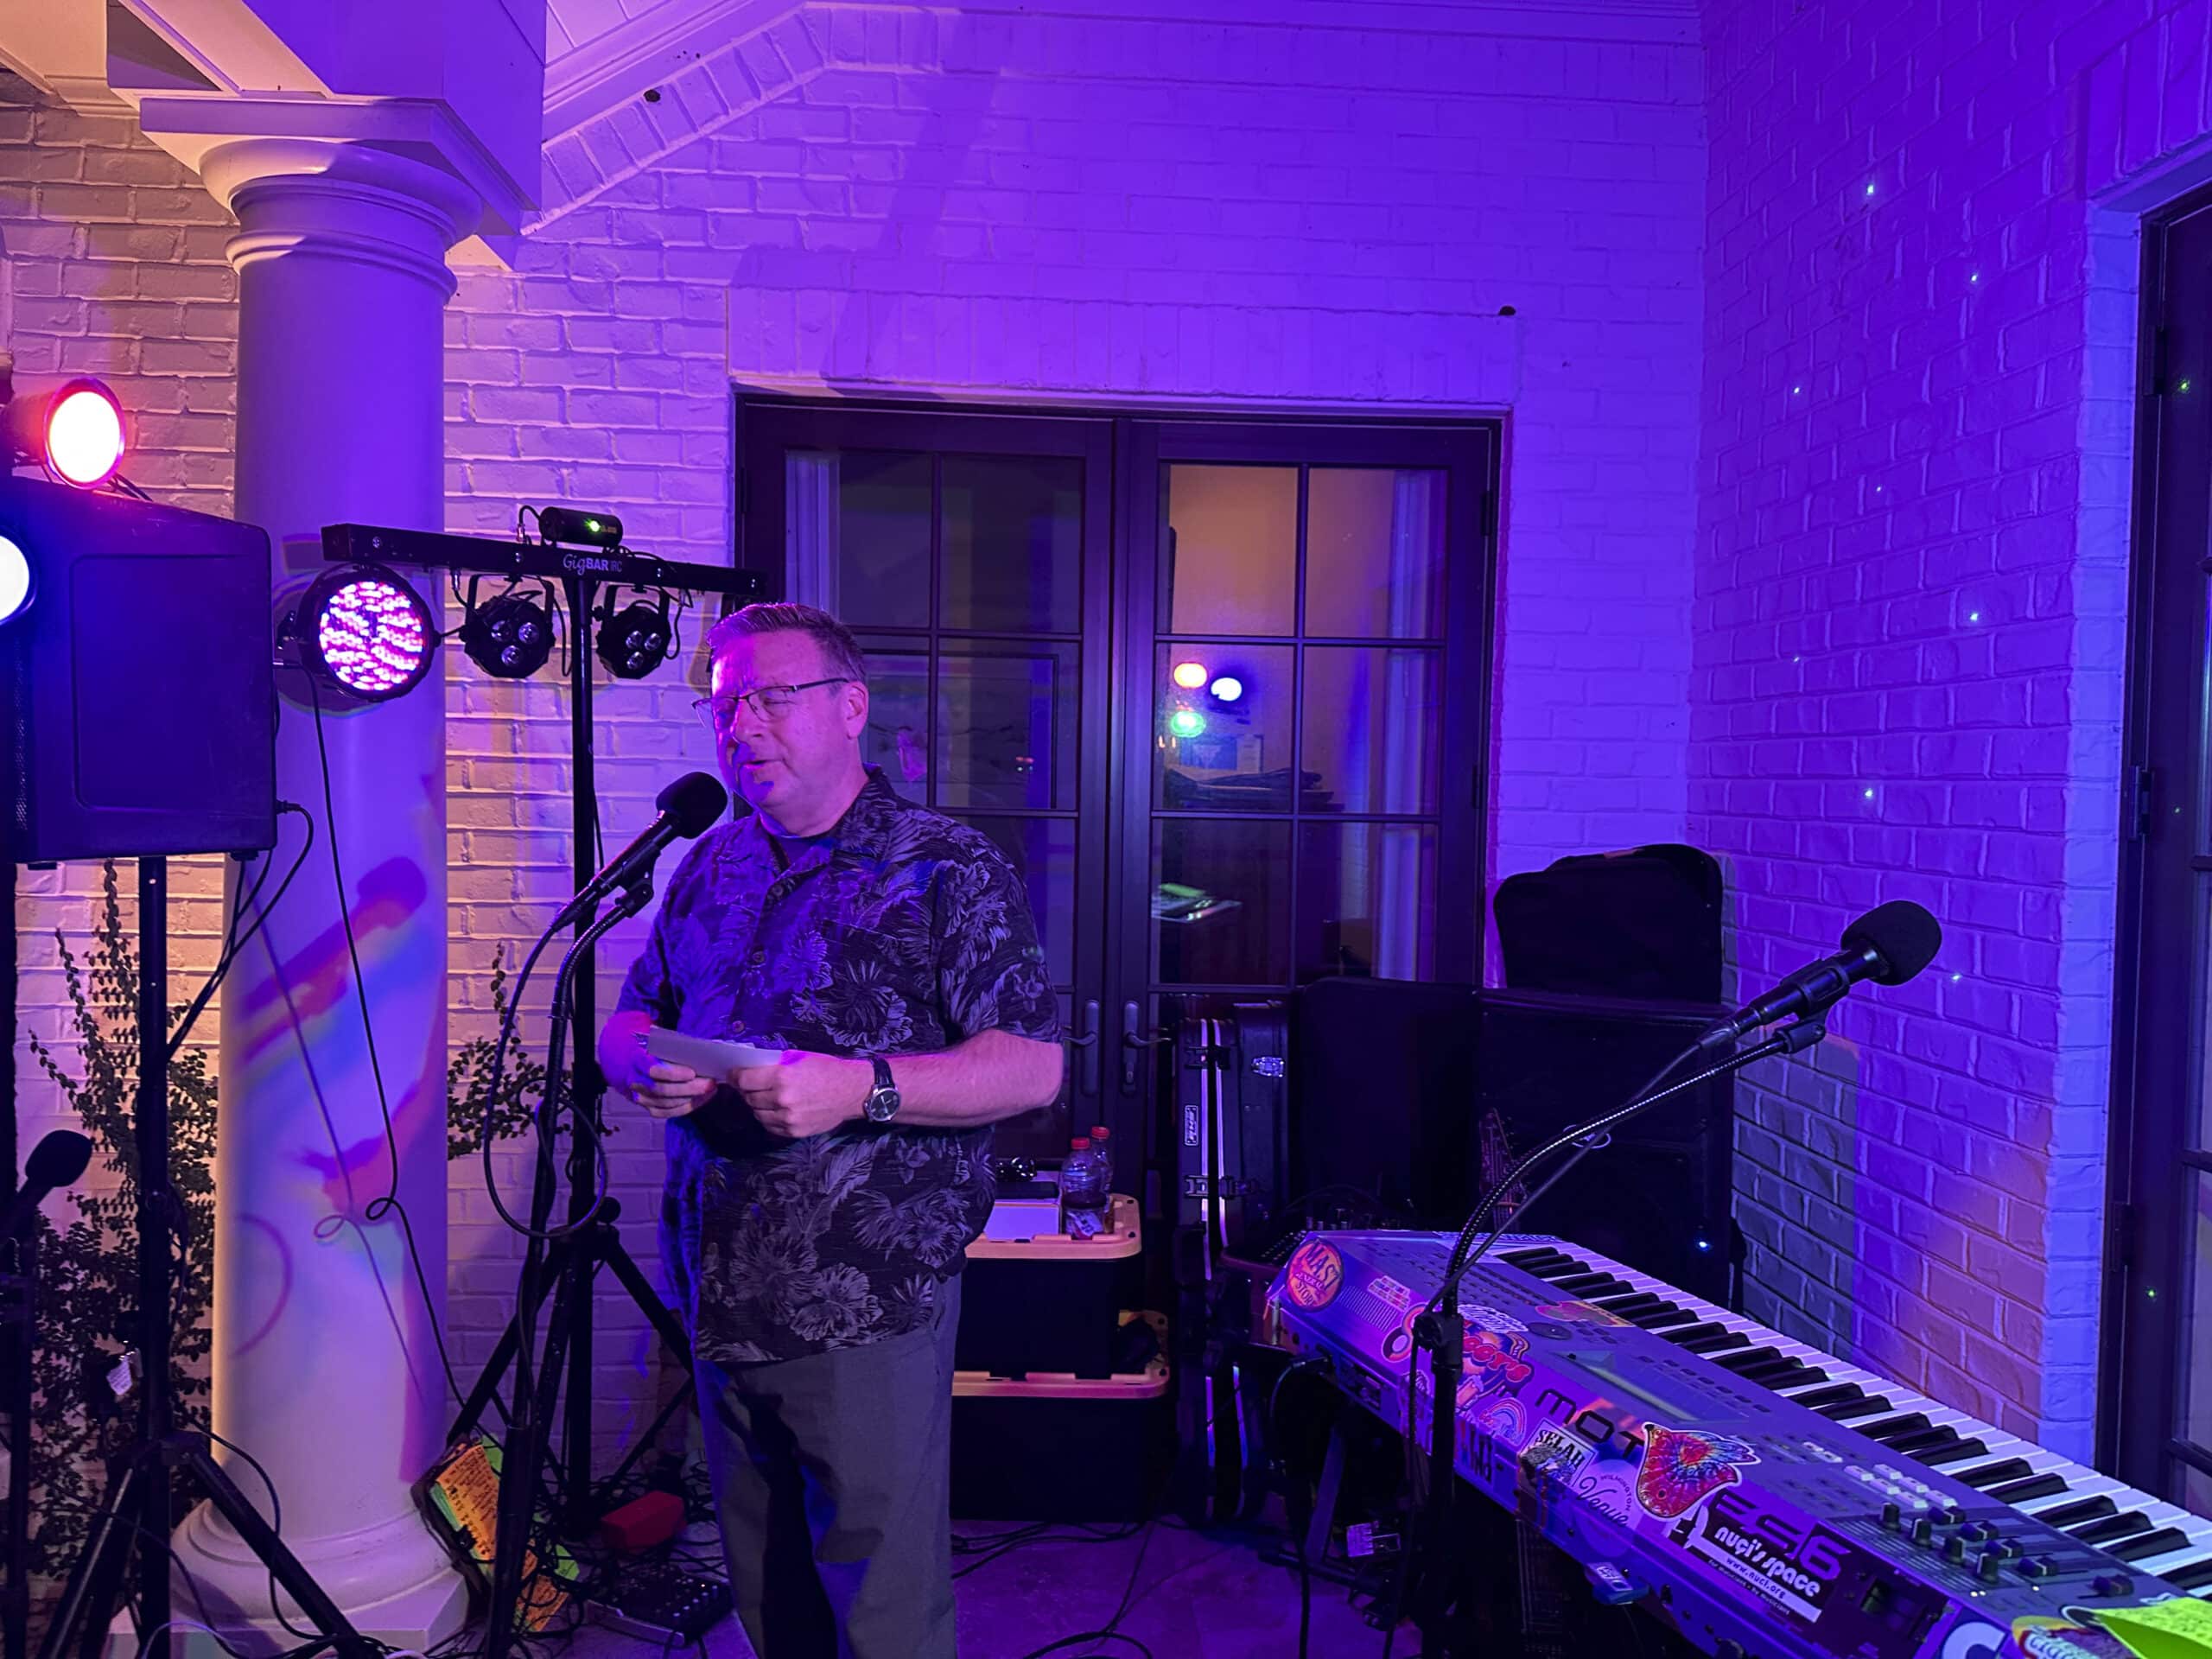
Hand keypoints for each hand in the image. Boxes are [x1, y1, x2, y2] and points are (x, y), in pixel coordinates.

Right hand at [605, 1029, 716, 1120]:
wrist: (622, 1060)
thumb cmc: (644, 1047)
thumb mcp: (652, 1040)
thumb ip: (669, 1045)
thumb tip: (697, 1048)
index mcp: (636, 1061)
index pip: (653, 1070)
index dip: (673, 1073)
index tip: (692, 1072)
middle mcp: (635, 1082)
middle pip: (662, 1090)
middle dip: (689, 1089)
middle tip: (710, 1083)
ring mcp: (640, 1097)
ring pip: (666, 1104)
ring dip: (691, 1099)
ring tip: (710, 1090)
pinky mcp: (647, 1107)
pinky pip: (666, 1112)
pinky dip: (685, 1108)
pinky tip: (701, 1100)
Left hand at [731, 1052, 870, 1138]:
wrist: (852, 1091)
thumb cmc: (828, 1070)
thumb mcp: (800, 1058)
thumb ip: (775, 1064)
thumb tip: (752, 1067)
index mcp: (782, 1077)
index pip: (744, 1080)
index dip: (735, 1076)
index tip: (733, 1074)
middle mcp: (782, 1099)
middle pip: (749, 1097)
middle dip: (747, 1090)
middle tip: (751, 1084)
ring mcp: (788, 1118)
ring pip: (757, 1113)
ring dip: (758, 1105)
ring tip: (767, 1097)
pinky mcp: (794, 1131)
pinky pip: (770, 1126)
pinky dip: (769, 1117)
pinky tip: (777, 1108)